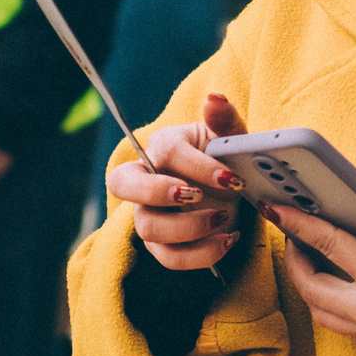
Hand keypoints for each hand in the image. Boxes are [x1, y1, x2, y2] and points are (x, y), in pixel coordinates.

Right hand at [108, 92, 248, 269]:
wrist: (233, 192)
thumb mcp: (230, 138)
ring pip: (147, 227)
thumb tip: (214, 98)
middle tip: (196, 196)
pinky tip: (227, 241)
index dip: (198, 166)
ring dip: (188, 228)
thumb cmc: (225, 158)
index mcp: (162, 145)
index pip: (166, 151)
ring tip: (224, 220)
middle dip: (157, 192)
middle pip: (122, 184)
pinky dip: (200, 254)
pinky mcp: (161, 243)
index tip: (232, 179)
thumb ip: (224, 120)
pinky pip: (168, 257)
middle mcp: (146, 178)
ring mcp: (148, 213)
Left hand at [265, 173, 355, 355]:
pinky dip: (325, 305)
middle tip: (290, 232)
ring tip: (306, 258)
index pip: (329, 245)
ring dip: (305, 285)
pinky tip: (335, 288)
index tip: (277, 208)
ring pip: (319, 312)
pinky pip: (337, 325)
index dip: (299, 223)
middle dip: (292, 258)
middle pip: (310, 286)